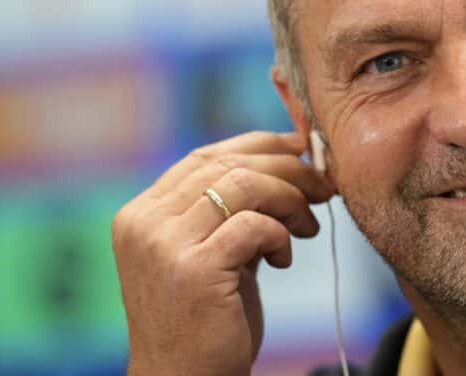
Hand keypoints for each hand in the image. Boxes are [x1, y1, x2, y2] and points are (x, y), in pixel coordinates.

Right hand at [111, 131, 332, 375]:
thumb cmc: (207, 319)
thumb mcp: (212, 253)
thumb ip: (231, 211)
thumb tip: (290, 161)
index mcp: (143, 213)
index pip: (205, 155)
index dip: (259, 146)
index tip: (301, 151)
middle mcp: (145, 222)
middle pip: (228, 164)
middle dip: (288, 169)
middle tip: (323, 188)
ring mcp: (163, 245)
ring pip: (244, 185)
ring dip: (290, 199)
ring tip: (307, 226)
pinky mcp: (193, 270)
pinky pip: (253, 225)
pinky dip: (280, 235)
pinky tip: (284, 259)